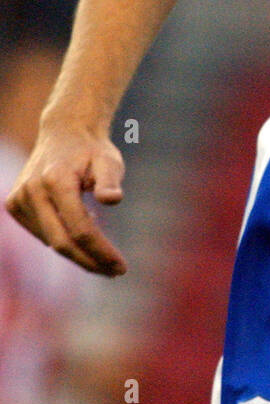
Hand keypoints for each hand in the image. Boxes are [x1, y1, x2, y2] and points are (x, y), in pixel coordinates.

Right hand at [5, 126, 127, 275]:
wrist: (64, 131)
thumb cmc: (92, 149)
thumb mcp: (109, 160)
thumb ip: (110, 180)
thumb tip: (112, 199)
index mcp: (56, 180)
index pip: (80, 229)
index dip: (101, 252)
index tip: (121, 267)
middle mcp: (32, 191)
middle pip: (62, 242)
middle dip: (90, 261)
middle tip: (115, 272)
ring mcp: (19, 199)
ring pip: (51, 241)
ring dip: (78, 253)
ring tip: (104, 253)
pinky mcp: (14, 204)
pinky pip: (42, 233)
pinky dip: (62, 239)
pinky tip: (82, 234)